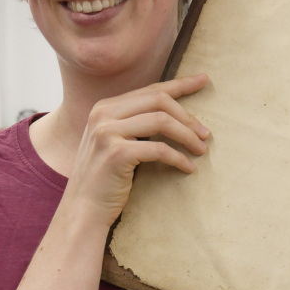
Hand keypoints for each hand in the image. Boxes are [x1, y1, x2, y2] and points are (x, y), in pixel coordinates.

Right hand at [66, 74, 210, 224]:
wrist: (83, 209)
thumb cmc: (105, 179)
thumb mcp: (115, 142)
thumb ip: (134, 123)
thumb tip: (176, 114)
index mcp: (105, 107)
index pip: (150, 90)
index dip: (180, 85)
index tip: (203, 81)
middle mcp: (103, 113)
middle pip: (158, 100)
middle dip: (188, 116)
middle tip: (206, 134)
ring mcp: (107, 132)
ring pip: (161, 121)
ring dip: (187, 136)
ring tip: (201, 149)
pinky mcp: (116, 153)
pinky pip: (159, 149)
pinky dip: (178, 158)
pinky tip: (188, 168)